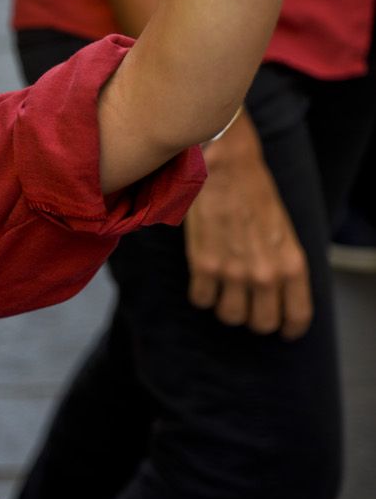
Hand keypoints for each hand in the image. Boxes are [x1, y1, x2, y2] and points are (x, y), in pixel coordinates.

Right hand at [183, 112, 311, 338]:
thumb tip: (274, 290)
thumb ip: (282, 264)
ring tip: (223, 291)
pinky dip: (202, 295)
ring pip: (230, 316)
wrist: (225, 168)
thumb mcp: (284, 231)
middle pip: (261, 323)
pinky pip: (201, 300)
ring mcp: (233, 271)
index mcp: (292, 264)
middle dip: (254, 319)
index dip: (289, 329)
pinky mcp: (203, 264)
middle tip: (247, 306)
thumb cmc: (255, 192)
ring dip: (226, 307)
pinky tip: (203, 280)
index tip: (282, 330)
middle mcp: (265, 273)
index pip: (297, 316)